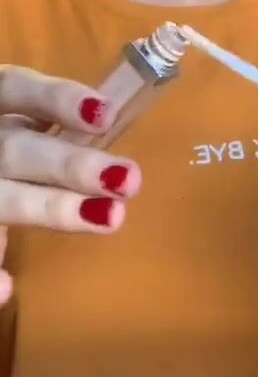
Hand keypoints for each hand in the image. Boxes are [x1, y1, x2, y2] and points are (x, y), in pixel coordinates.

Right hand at [0, 65, 141, 305]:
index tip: (106, 114)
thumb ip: (50, 114)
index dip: (58, 99)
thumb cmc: (7, 138)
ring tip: (109, 218)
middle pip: (16, 148)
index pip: (16, 88)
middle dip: (70, 164)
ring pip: (0, 196)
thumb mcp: (19, 116)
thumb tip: (112, 118)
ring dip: (51, 208)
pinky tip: (9, 288)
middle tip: (127, 179)